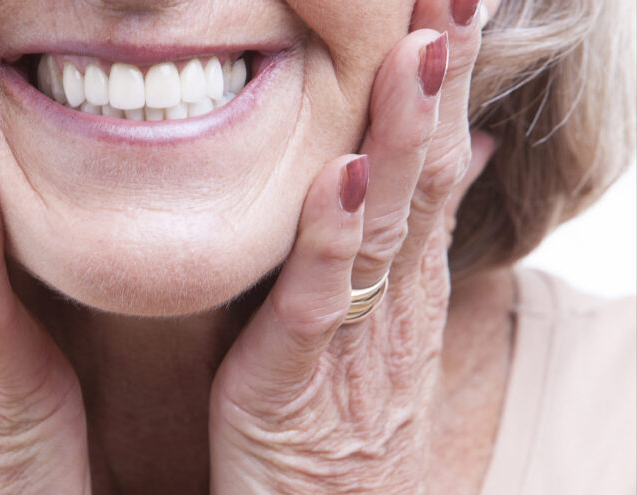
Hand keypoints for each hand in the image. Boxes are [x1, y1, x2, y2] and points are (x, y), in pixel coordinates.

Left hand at [209, 0, 494, 492]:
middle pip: (426, 171)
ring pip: (388, 222)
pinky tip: (342, 176)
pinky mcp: (301, 377)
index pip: (435, 157)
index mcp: (405, 275)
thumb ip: (408, 235)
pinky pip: (322, 300)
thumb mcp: (382, 317)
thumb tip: (461, 151)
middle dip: (439, 79)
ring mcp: (357, 335)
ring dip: (404, 135)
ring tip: (418, 52)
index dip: (444, 77)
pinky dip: (334, 238)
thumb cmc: (343, 415)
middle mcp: (395, 295)